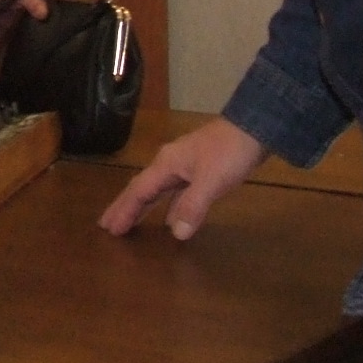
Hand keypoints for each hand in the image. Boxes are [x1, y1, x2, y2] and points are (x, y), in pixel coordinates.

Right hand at [99, 116, 264, 242]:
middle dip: (125, 207)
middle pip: (142, 188)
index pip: (139, 191)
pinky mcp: (200, 169)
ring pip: (158, 190)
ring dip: (144, 206)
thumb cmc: (230, 152)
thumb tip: (177, 235)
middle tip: (106, 225)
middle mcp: (170, 164)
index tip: (110, 229)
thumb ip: (192, 206)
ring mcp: (186, 166)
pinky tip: (171, 218)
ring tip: (131, 221)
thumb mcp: (211, 181)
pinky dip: (169, 206)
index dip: (125, 210)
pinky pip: (175, 192)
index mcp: (167, 164)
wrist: (256, 127)